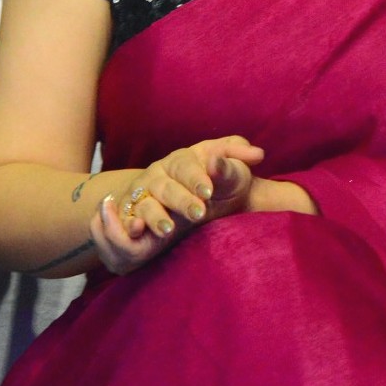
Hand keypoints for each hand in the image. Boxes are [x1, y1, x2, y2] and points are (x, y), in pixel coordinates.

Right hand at [88, 136, 264, 275]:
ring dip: (155, 216)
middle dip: (181, 200)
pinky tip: (136, 231)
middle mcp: (159, 175)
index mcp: (183, 159)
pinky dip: (129, 225)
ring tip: (168, 230)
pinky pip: (128, 220)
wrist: (203, 201)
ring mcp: (145, 196)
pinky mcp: (135, 216)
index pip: (187, 165)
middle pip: (166, 186)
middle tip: (198, 213)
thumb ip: (241, 157)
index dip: (196, 178)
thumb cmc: (219, 180)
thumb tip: (257, 154)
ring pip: (146, 204)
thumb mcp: (232, 166)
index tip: (209, 191)